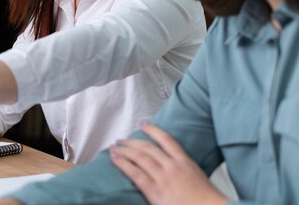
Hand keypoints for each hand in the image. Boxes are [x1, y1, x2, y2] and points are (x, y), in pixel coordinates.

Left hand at [109, 122, 228, 204]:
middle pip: (148, 148)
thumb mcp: (198, 179)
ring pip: (139, 157)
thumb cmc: (207, 201)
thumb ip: (183, 170)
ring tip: (114, 147)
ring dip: (124, 151)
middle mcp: (172, 166)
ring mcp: (163, 177)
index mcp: (185, 162)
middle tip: (121, 139)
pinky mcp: (155, 190)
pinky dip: (123, 164)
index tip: (144, 124)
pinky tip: (115, 159)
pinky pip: (135, 174)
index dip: (154, 130)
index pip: (167, 140)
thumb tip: (170, 166)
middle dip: (133, 142)